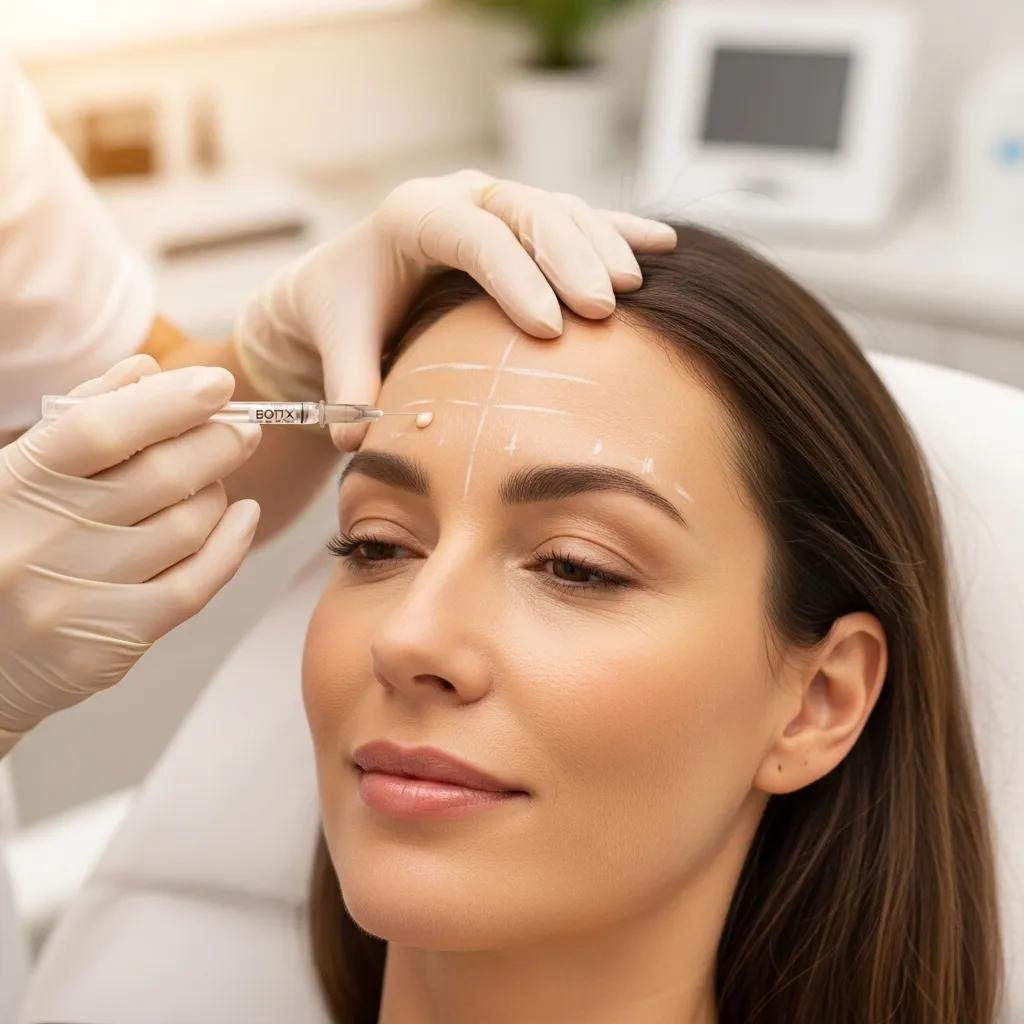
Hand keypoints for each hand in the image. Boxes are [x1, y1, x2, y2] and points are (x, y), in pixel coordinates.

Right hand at [0, 355, 262, 754]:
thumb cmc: (4, 548)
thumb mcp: (16, 476)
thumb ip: (77, 419)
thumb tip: (148, 370)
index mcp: (12, 484)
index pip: (100, 429)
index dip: (169, 402)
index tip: (220, 383)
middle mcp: (39, 540)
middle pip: (160, 476)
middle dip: (217, 443)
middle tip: (242, 429)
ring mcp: (74, 596)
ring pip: (187, 527)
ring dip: (216, 495)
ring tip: (212, 483)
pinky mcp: (107, 645)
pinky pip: (194, 584)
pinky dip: (231, 544)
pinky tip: (243, 517)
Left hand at [233, 168, 677, 449]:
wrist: (348, 278)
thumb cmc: (346, 310)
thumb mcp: (340, 341)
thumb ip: (348, 382)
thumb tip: (356, 434)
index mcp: (413, 215)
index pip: (472, 236)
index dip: (514, 276)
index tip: (549, 328)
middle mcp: (461, 196)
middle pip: (527, 211)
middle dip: (570, 257)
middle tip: (603, 309)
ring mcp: (497, 202)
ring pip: (561, 208)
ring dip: (602, 244)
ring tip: (633, 288)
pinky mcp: (523, 220)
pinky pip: (579, 217)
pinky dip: (621, 231)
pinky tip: (664, 246)